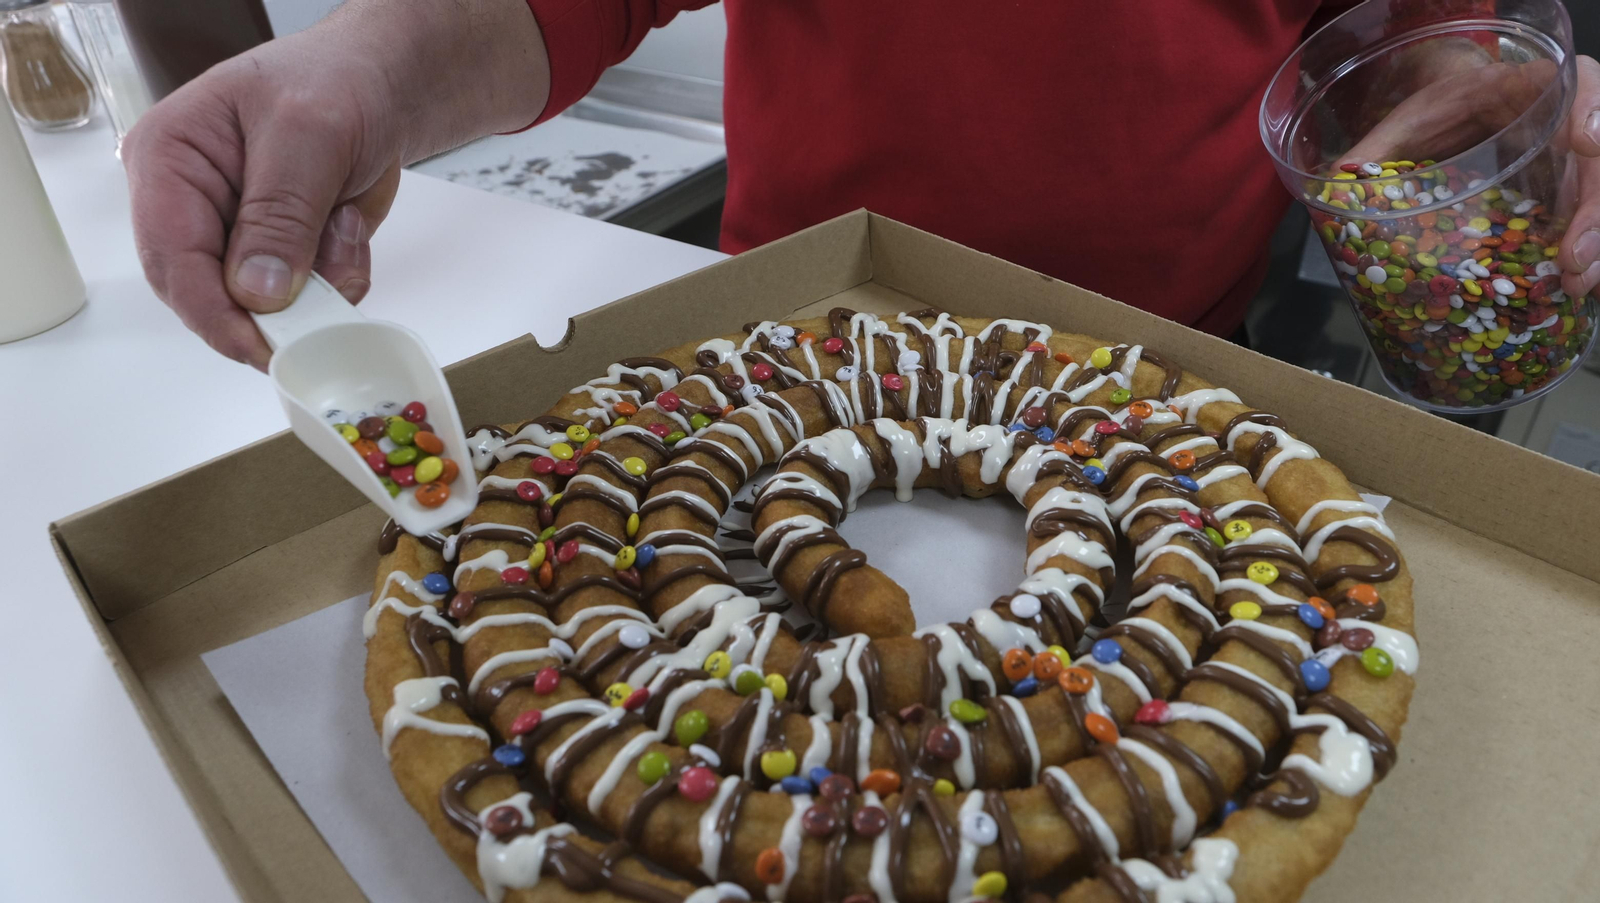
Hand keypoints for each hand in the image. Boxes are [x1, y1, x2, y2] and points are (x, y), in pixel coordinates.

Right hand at [122, 0, 549, 369]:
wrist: (381, 87)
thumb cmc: (332, 83)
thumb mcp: (308, 136)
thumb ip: (281, 214)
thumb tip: (254, 290)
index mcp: (169, 160)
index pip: (172, 257)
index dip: (212, 312)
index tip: (258, 346)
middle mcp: (190, 207)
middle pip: (207, 295)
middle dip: (273, 307)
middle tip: (322, 308)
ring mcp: (234, 237)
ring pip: (262, 307)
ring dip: (318, 284)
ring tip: (344, 222)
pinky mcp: (278, 258)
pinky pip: (305, 301)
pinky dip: (339, 278)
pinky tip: (349, 224)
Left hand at [1339, 52, 1599, 298]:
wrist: (1457, 115)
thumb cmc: (1437, 112)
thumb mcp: (1404, 123)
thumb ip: (1375, 151)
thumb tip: (1333, 184)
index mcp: (1520, 87)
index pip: (1572, 81)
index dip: (1588, 107)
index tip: (1585, 143)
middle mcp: (1559, 120)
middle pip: (1597, 154)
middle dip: (1593, 206)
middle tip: (1572, 257)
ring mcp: (1570, 158)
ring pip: (1598, 189)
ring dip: (1595, 238)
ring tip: (1574, 282)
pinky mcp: (1567, 191)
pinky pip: (1586, 216)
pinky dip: (1584, 250)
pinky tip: (1569, 286)